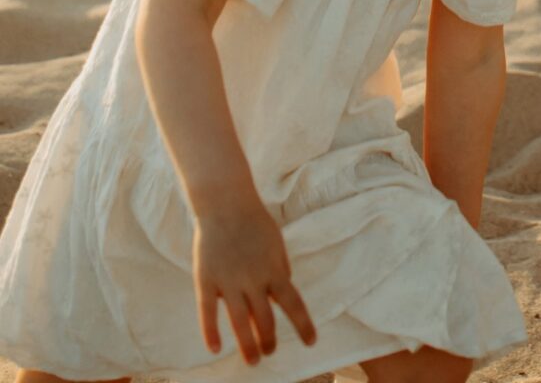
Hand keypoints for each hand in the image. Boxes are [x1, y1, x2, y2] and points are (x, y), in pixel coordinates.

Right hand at [193, 195, 315, 366]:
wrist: (225, 202)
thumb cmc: (254, 222)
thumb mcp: (276, 243)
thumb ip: (281, 268)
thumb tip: (285, 292)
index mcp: (273, 269)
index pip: (294, 303)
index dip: (303, 325)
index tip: (311, 342)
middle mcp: (253, 278)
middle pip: (265, 319)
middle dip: (269, 341)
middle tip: (269, 353)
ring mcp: (229, 281)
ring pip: (240, 322)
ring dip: (247, 345)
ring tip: (253, 361)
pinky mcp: (206, 280)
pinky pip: (208, 312)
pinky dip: (211, 332)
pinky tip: (216, 349)